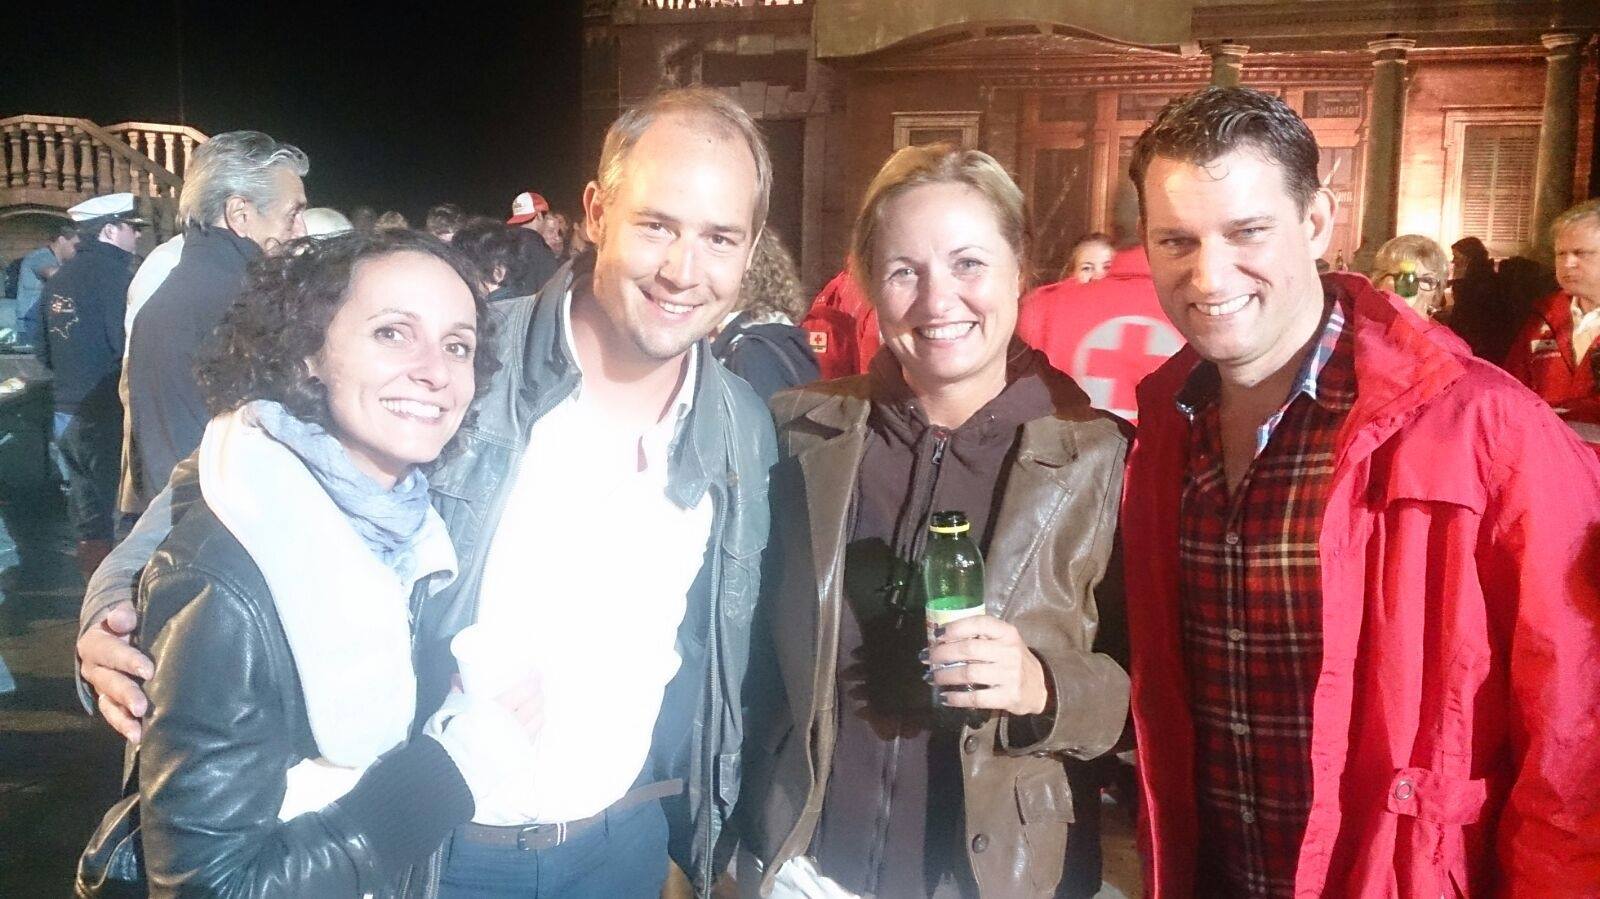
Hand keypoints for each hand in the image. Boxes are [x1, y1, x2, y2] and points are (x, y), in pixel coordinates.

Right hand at [77, 601, 152, 742]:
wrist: (118, 630)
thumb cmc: (128, 621)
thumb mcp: (126, 613)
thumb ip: (124, 615)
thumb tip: (121, 621)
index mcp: (96, 643)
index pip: (110, 652)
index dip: (128, 660)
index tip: (148, 670)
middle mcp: (94, 667)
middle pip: (108, 682)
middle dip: (126, 695)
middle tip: (141, 707)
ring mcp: (101, 686)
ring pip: (108, 703)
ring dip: (123, 718)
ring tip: (137, 732)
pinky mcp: (110, 700)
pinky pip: (113, 714)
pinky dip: (124, 726)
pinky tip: (138, 737)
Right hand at [426, 672, 544, 817]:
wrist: (456, 769)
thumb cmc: (453, 736)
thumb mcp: (452, 710)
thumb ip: (457, 694)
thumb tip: (457, 679)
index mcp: (499, 708)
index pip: (523, 691)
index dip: (533, 681)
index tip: (537, 675)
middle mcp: (513, 723)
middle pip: (534, 705)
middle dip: (538, 696)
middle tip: (538, 690)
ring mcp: (517, 741)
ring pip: (537, 722)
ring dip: (539, 712)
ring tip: (539, 707)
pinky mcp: (518, 756)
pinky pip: (532, 738)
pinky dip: (535, 729)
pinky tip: (534, 727)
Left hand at [924, 615, 1048, 716]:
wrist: (1039, 687)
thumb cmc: (1012, 660)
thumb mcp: (1003, 641)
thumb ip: (979, 637)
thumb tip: (940, 639)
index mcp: (1007, 633)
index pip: (979, 623)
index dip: (955, 627)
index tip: (937, 635)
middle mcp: (1009, 651)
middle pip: (969, 649)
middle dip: (942, 654)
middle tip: (927, 658)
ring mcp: (1010, 675)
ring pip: (969, 673)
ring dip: (945, 676)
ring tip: (932, 677)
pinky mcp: (1008, 697)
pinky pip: (976, 697)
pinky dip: (957, 698)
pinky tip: (945, 697)